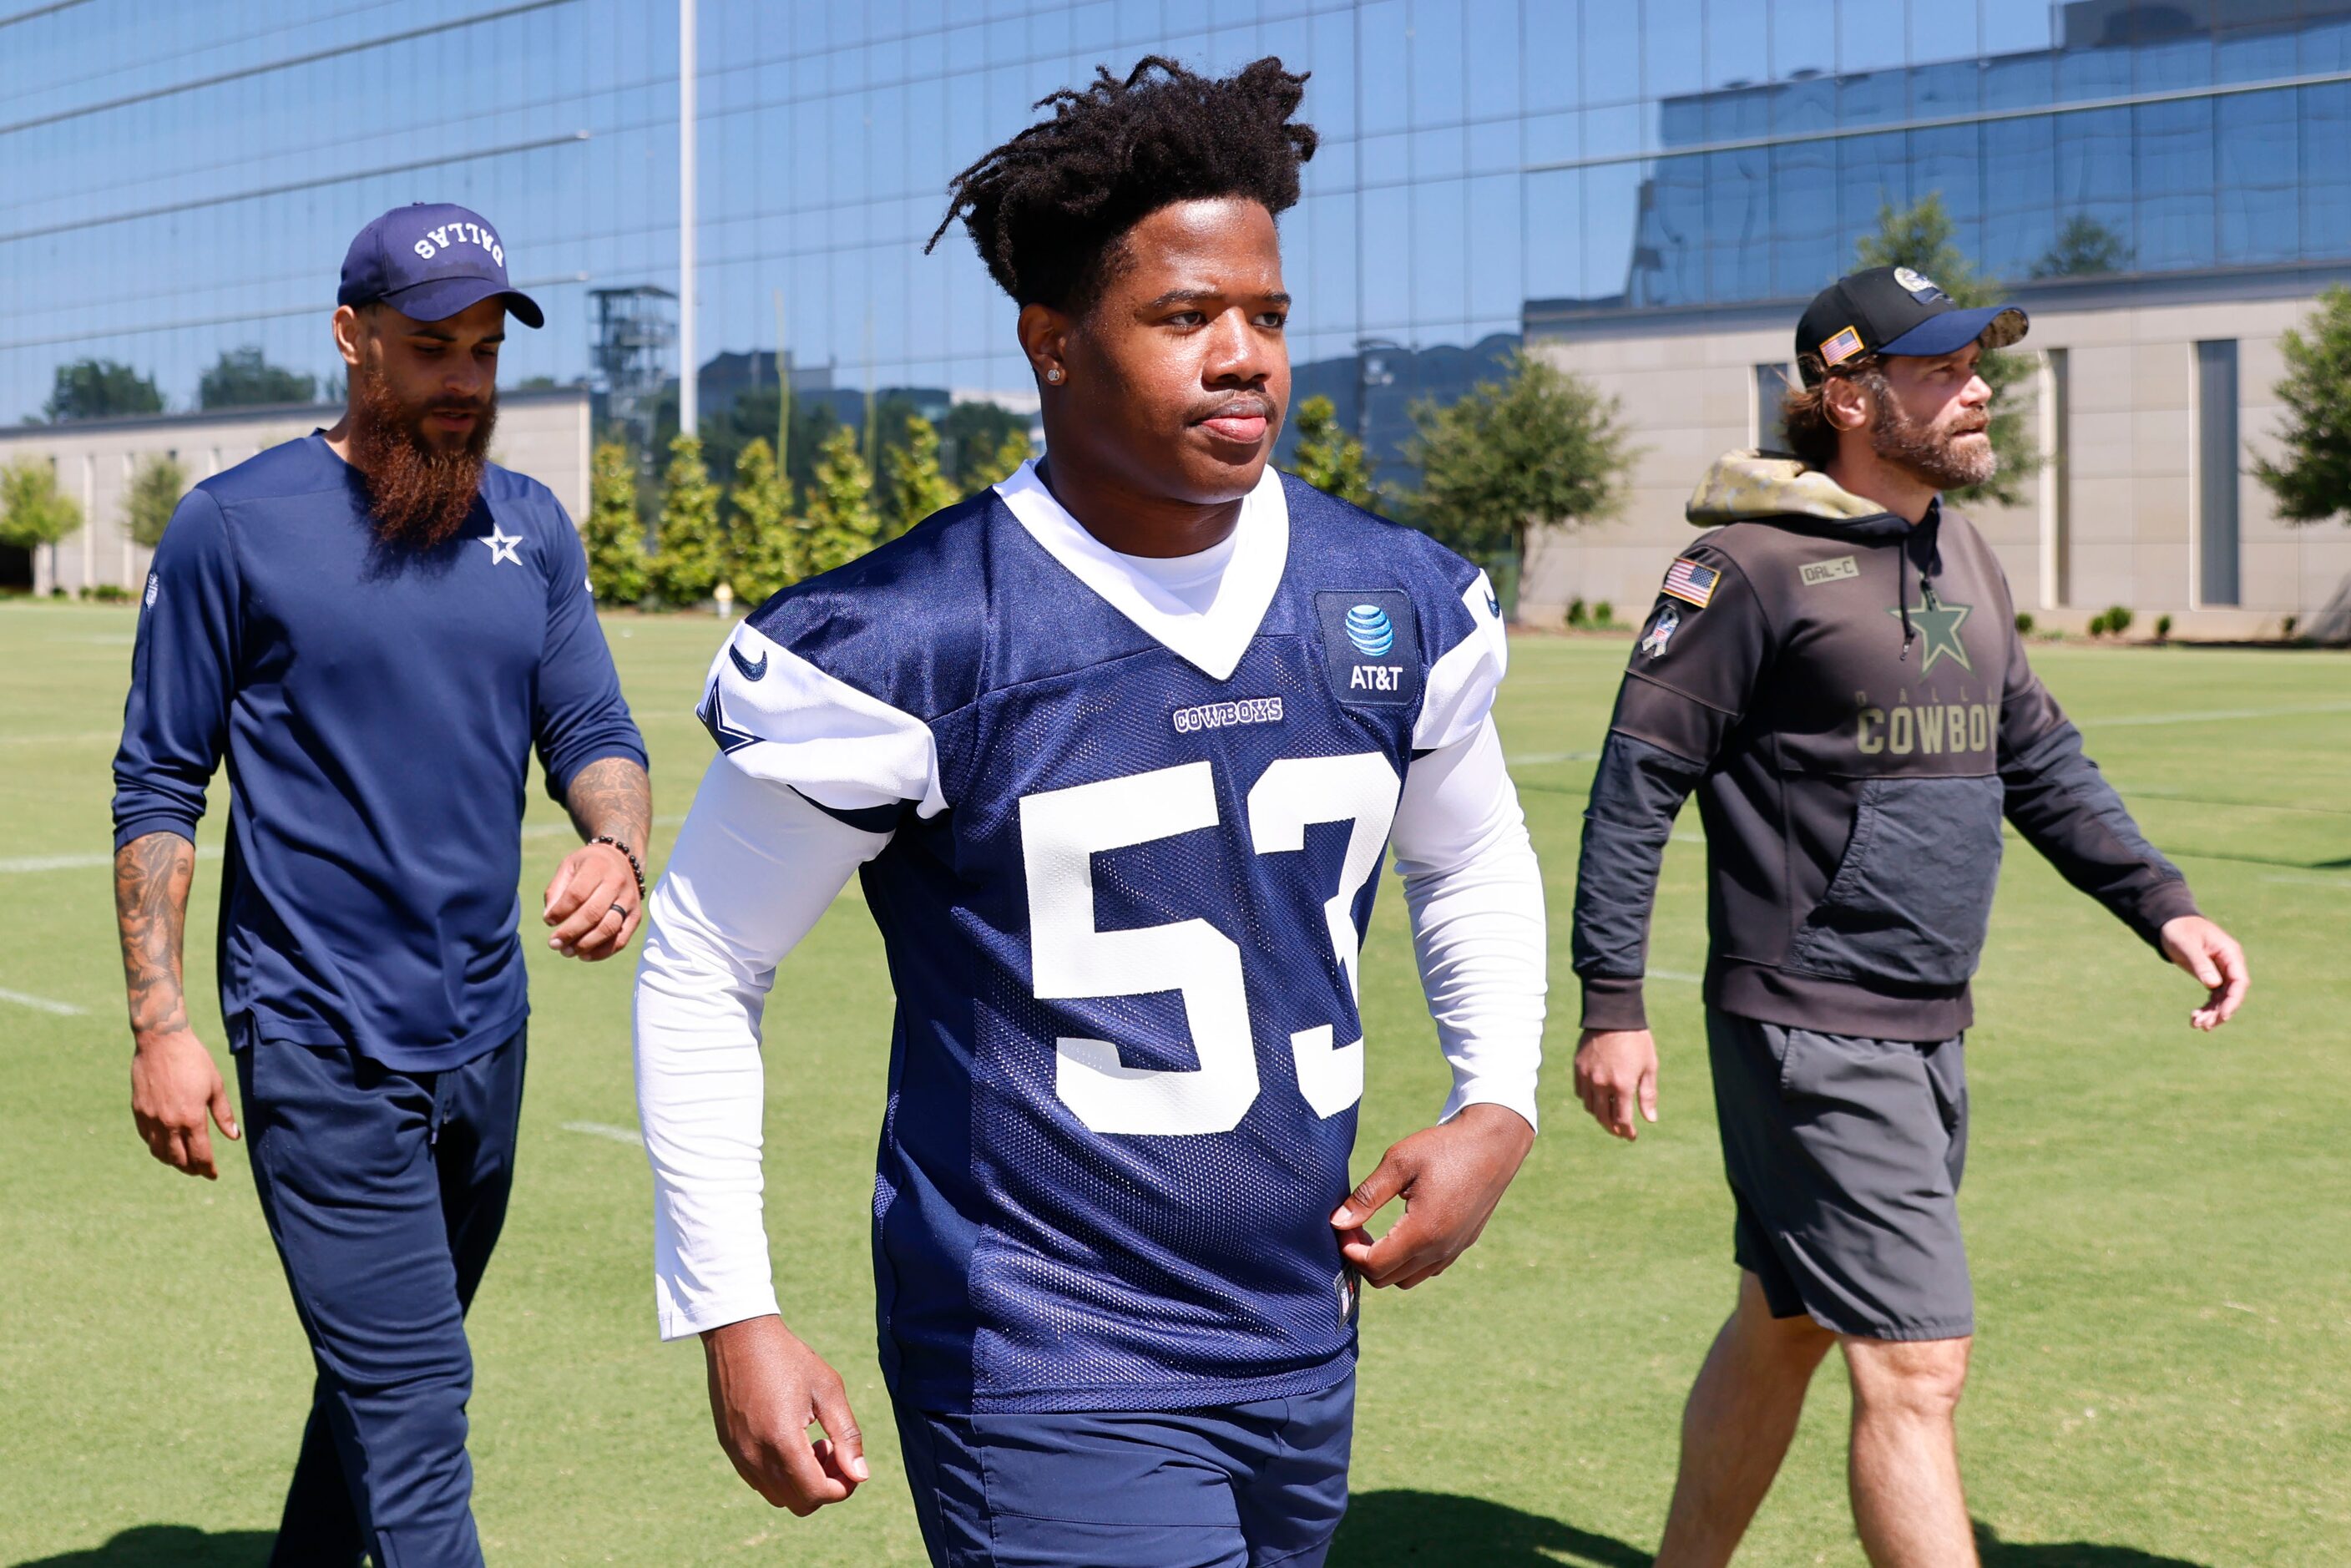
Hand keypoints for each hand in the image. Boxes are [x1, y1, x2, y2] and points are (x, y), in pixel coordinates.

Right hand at [131, 1029, 237, 1179]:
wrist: (162, 1042)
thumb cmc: (194, 1061)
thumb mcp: (216, 1086)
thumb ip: (223, 1114)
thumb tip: (233, 1137)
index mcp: (191, 1118)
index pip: (200, 1154)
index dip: (208, 1168)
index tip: (213, 1175)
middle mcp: (168, 1123)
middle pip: (178, 1159)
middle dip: (191, 1169)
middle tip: (199, 1170)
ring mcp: (150, 1118)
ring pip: (159, 1153)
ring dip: (172, 1161)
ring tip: (183, 1161)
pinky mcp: (138, 1111)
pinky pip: (146, 1139)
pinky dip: (156, 1147)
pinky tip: (165, 1145)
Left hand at [543, 842, 639, 959]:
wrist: (621, 860)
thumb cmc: (588, 866)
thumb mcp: (569, 867)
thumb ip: (556, 890)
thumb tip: (549, 919)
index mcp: (597, 867)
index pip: (577, 894)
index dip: (560, 911)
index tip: (548, 921)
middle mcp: (617, 883)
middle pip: (593, 913)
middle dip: (570, 932)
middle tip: (553, 944)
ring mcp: (629, 901)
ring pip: (608, 928)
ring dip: (585, 945)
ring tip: (567, 952)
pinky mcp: (636, 916)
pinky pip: (621, 939)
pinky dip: (602, 952)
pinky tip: (585, 955)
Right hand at [702, 1315, 867, 1514]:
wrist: (740, 1337)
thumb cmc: (789, 1358)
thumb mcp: (828, 1390)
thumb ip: (847, 1435)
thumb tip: (861, 1476)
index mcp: (783, 1441)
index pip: (817, 1493)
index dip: (843, 1486)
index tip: (849, 1460)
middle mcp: (755, 1456)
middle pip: (799, 1503)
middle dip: (824, 1485)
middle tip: (831, 1449)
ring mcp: (739, 1455)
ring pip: (778, 1497)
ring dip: (801, 1482)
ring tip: (812, 1443)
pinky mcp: (730, 1449)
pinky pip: (759, 1482)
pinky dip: (781, 1475)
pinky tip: (790, 1440)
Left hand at [1329, 1103, 1533, 1289]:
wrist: (1494, 1143)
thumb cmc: (1445, 1147)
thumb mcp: (1399, 1162)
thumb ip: (1367, 1196)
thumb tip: (1337, 1222)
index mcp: (1423, 1231)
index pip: (1374, 1265)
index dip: (1350, 1250)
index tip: (1342, 1226)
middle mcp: (1440, 1249)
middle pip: (1386, 1279)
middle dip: (1362, 1259)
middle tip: (1353, 1228)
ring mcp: (1454, 1250)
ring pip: (1406, 1280)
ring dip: (1384, 1264)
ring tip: (1374, 1233)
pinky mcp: (1462, 1245)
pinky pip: (1427, 1269)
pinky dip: (1406, 1262)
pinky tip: (1401, 1232)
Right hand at [1573, 1029, 1658, 1140]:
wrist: (1613, 1015)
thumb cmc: (1636, 1040)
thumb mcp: (1649, 1067)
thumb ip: (1648, 1095)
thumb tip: (1650, 1119)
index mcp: (1622, 1085)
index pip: (1621, 1120)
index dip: (1627, 1132)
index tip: (1632, 1136)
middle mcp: (1601, 1084)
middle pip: (1603, 1118)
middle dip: (1613, 1128)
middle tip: (1621, 1131)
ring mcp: (1587, 1076)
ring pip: (1590, 1107)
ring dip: (1600, 1115)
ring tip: (1610, 1115)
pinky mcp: (1578, 1068)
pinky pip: (1580, 1092)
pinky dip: (1589, 1100)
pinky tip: (1598, 1098)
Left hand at [2160, 915, 2249, 1030]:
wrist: (2170, 924)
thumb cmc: (2180, 930)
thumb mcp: (2187, 945)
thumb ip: (2201, 963)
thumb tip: (2213, 984)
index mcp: (2230, 953)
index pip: (2239, 981)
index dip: (2233, 1000)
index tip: (2223, 1015)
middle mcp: (2230, 964)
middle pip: (2232, 993)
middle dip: (2220, 1011)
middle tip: (2204, 1025)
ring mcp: (2222, 972)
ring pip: (2222, 998)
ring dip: (2212, 1013)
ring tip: (2196, 1024)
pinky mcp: (2211, 977)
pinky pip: (2213, 997)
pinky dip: (2206, 1008)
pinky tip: (2195, 1018)